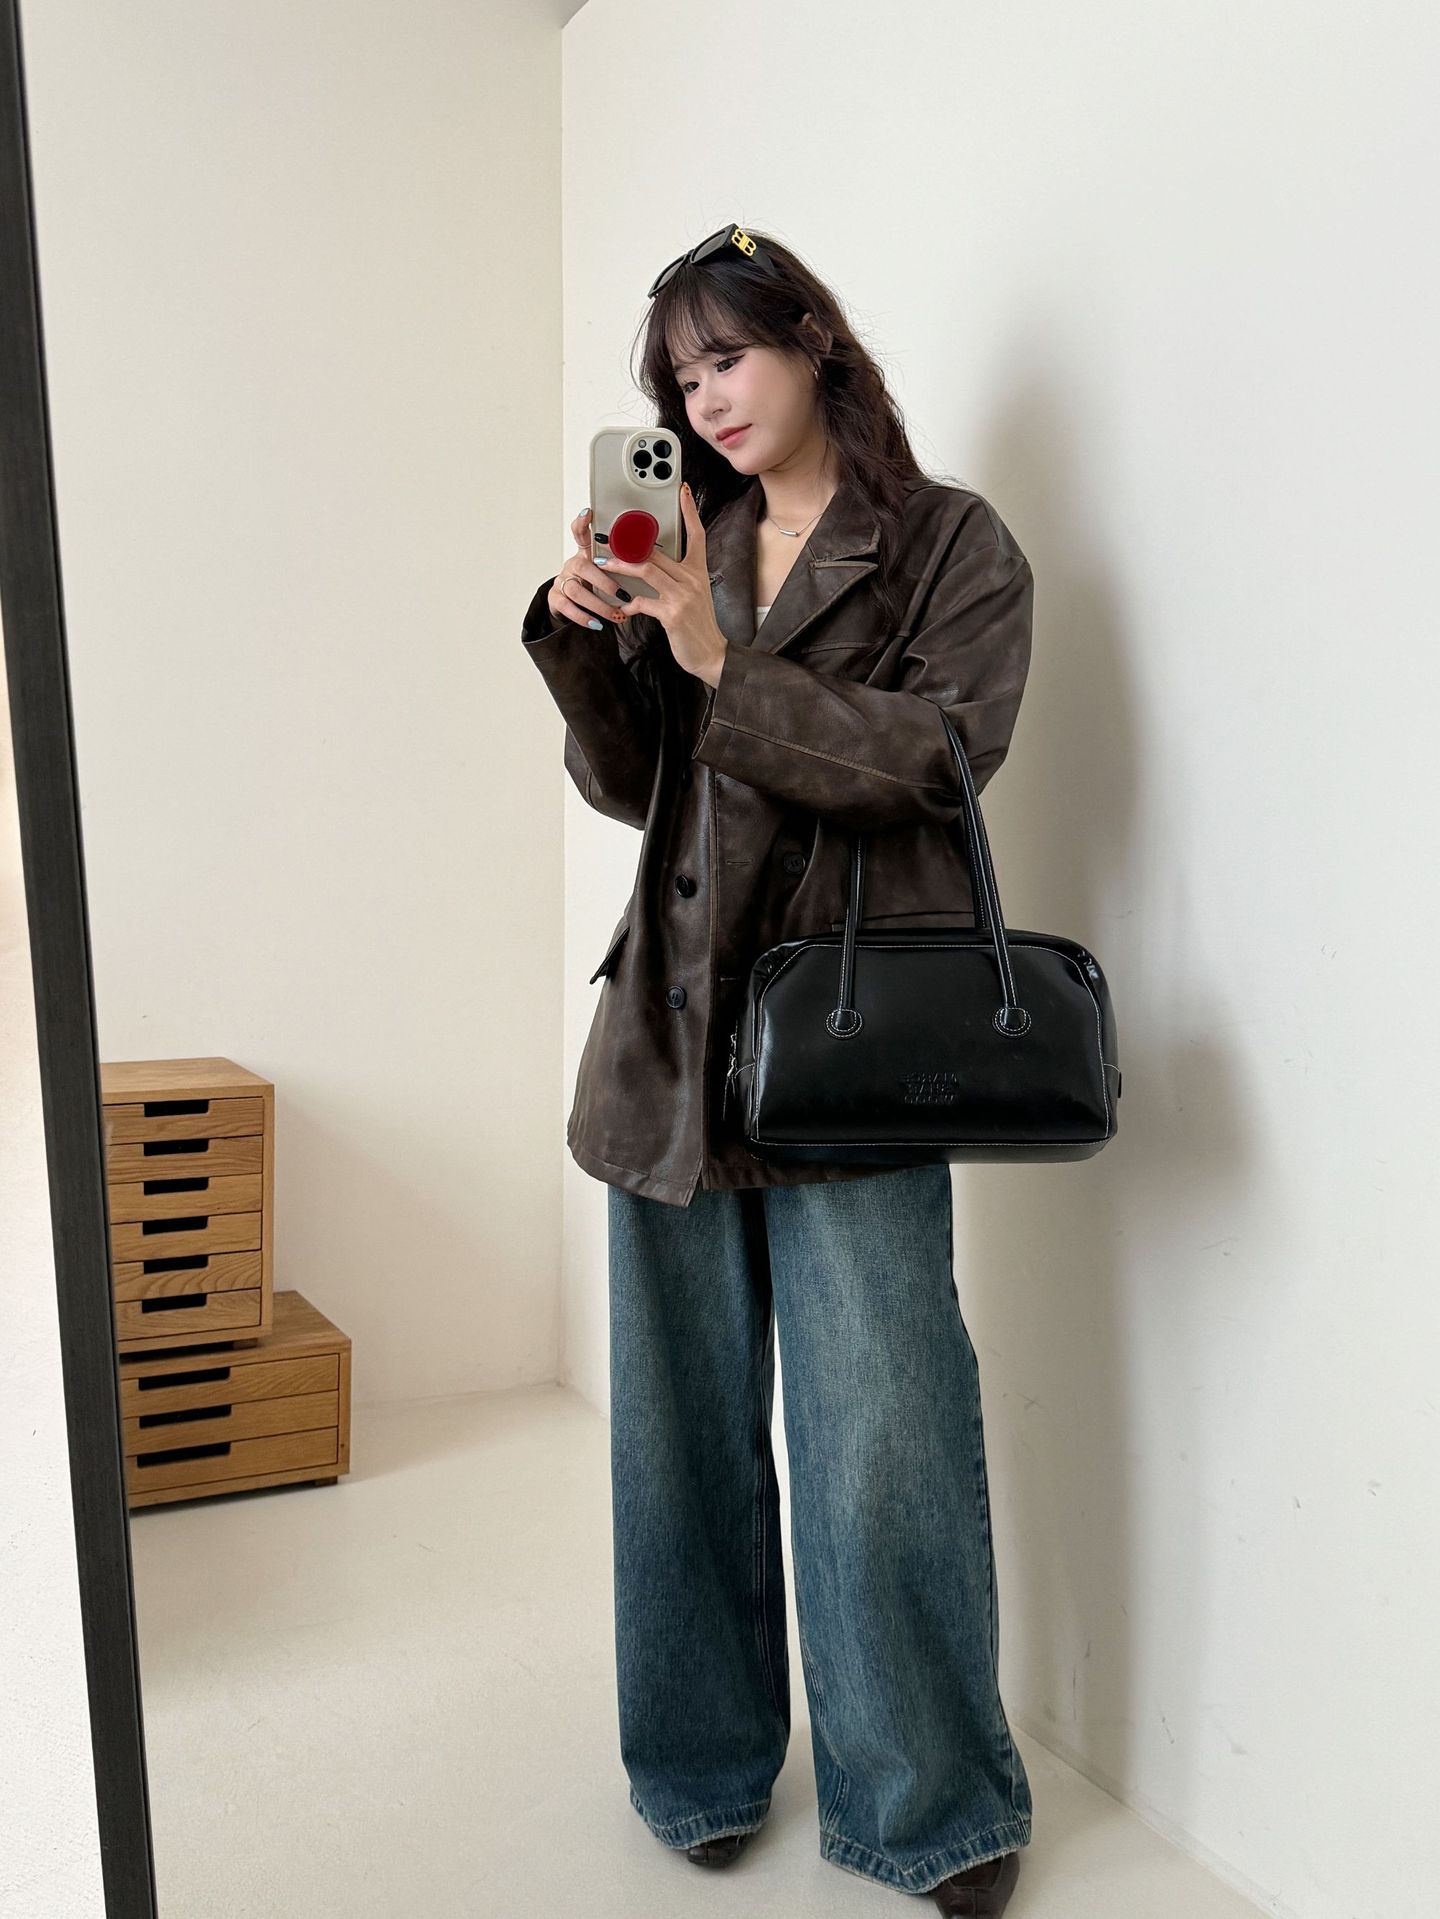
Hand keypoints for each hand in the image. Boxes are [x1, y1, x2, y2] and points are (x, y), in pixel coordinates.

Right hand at [545, 506, 626, 629]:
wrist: (572, 606)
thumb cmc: (595, 586)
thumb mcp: (607, 572)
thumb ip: (620, 564)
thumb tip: (648, 556)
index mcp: (585, 554)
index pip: (580, 534)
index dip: (582, 523)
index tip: (588, 512)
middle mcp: (571, 565)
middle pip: (582, 566)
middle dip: (604, 582)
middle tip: (623, 595)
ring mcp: (562, 581)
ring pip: (576, 590)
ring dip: (598, 604)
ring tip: (616, 615)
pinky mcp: (555, 599)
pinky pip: (566, 607)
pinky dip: (583, 617)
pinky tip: (597, 623)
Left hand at [611, 484, 728, 686]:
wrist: (712, 654)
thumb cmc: (698, 627)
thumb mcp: (693, 597)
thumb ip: (675, 580)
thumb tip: (650, 568)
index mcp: (698, 572)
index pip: (697, 534)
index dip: (690, 511)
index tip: (683, 492)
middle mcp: (692, 580)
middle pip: (657, 551)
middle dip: (628, 544)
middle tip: (607, 539)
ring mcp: (682, 596)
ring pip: (646, 569)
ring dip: (620, 566)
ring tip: (603, 564)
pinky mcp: (672, 614)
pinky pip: (642, 601)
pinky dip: (629, 604)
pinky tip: (624, 608)